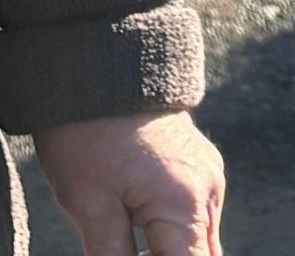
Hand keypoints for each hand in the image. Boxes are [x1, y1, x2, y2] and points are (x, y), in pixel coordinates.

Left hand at [32, 111, 225, 255]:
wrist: (92, 58)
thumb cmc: (86, 134)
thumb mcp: (89, 206)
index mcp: (185, 209)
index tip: (134, 254)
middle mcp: (208, 192)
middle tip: (125, 247)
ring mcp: (206, 173)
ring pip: (199, 239)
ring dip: (170, 249)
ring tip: (129, 239)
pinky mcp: (196, 160)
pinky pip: (193, 212)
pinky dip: (173, 230)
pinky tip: (138, 229)